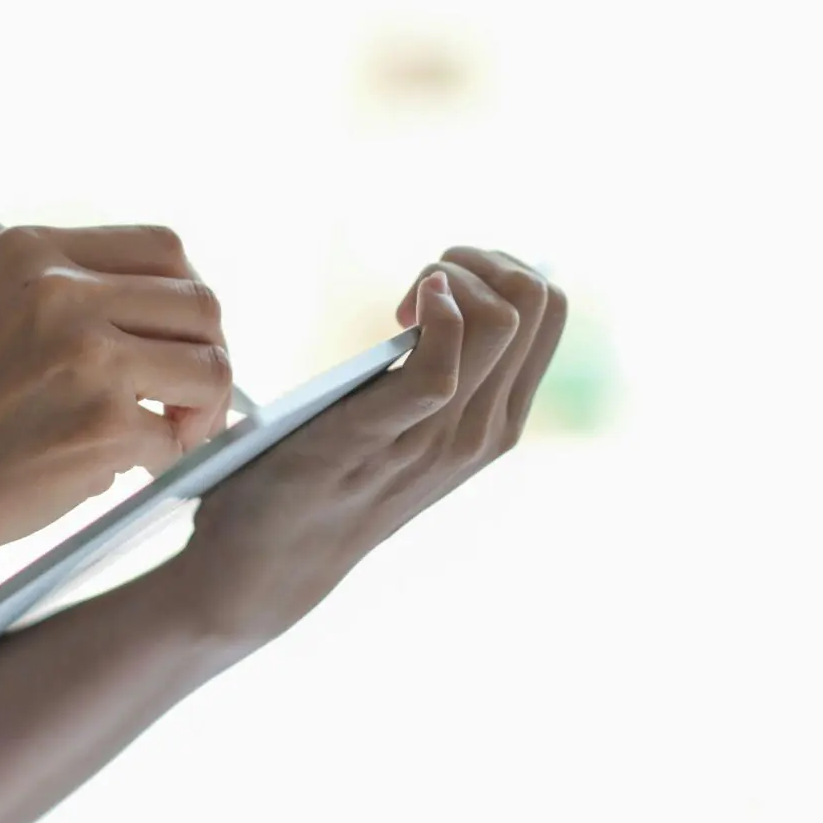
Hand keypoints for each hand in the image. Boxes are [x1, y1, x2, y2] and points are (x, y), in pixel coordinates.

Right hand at [0, 225, 234, 578]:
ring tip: (155, 439)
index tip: (176, 343)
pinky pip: (174, 439)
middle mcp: (60, 288)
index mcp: (31, 250)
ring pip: (210, 367)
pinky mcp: (103, 422)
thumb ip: (78, 302)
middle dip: (208, 357)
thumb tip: (189, 324)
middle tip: (185, 404)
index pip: (163, 248)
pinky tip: (107, 471)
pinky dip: (155, 463)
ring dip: (198, 412)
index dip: (185, 301)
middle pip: (200, 303)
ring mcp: (85, 353)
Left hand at [154, 247, 566, 646]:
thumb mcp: (405, 428)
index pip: (551, 308)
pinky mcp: (387, 435)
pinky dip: (430, 313)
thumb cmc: (326, 480)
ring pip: (505, 317)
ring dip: (449, 277)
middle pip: (540, 298)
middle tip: (418, 285)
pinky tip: (400, 315)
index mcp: (499, 421)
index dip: (498, 267)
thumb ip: (435, 378)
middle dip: (479, 260)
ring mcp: (443, 437)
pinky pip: (444, 361)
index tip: (436, 285)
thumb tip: (443, 298)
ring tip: (402, 306)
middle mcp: (487, 429)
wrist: (270, 562)